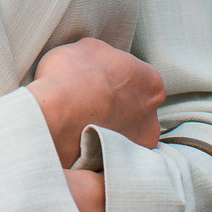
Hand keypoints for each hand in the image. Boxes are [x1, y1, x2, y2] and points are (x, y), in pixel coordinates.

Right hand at [29, 37, 164, 164]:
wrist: (58, 114)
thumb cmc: (70, 75)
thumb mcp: (85, 48)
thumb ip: (103, 57)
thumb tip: (100, 63)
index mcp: (150, 80)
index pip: (138, 81)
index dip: (116, 82)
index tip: (99, 86)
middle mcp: (152, 111)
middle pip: (137, 109)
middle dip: (119, 109)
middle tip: (93, 109)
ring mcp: (141, 139)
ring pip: (127, 135)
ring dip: (113, 132)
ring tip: (85, 130)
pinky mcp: (124, 162)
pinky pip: (114, 156)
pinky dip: (102, 151)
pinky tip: (83, 145)